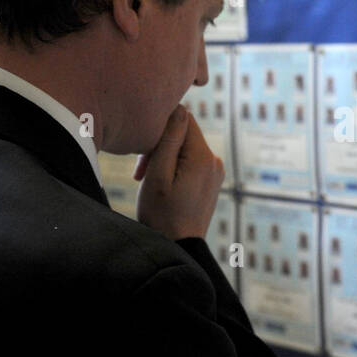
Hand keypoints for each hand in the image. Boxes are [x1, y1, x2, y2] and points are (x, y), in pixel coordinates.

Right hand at [133, 105, 223, 239]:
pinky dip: (174, 168)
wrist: (178, 247)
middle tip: (141, 172)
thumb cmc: (161, 214)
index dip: (161, 128)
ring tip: (150, 181)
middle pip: (184, 134)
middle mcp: (215, 161)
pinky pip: (191, 162)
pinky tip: (163, 186)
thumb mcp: (158, 175)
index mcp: (203, 156)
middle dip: (161, 146)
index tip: (144, 154)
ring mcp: (215, 172)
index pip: (184, 118)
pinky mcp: (211, 180)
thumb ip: (169, 140)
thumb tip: (180, 108)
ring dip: (165, 158)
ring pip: (185, 148)